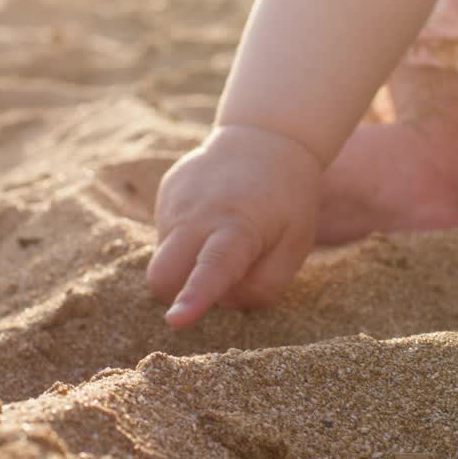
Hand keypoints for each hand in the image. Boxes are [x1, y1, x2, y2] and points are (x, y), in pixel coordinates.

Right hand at [147, 125, 321, 327]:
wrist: (267, 137)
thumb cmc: (287, 202)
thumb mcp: (295, 245)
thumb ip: (263, 285)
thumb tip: (221, 300)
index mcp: (239, 227)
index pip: (213, 268)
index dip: (194, 298)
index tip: (175, 321)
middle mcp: (199, 213)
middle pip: (162, 274)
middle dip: (174, 292)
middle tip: (215, 276)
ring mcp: (176, 200)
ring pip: (163, 256)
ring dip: (187, 262)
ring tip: (223, 234)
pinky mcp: (166, 192)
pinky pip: (166, 234)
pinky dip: (186, 240)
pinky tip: (212, 216)